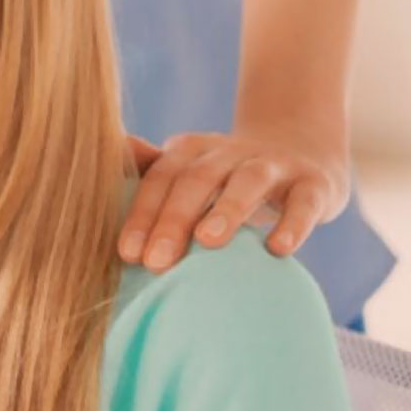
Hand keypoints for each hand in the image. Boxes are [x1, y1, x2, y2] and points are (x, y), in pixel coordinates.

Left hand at [117, 125, 349, 271]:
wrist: (303, 148)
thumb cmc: (227, 177)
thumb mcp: (187, 172)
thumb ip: (146, 178)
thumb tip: (95, 169)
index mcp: (190, 152)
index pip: (159, 179)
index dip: (142, 214)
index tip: (126, 254)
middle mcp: (229, 153)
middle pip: (195, 180)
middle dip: (172, 220)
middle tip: (156, 262)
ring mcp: (274, 165)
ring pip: (247, 182)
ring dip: (226, 210)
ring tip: (207, 242)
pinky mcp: (314, 183)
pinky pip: (303, 202)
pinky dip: (291, 224)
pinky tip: (277, 250)